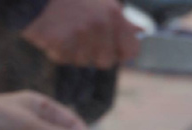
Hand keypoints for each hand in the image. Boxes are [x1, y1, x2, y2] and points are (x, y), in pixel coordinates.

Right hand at [22, 0, 140, 68]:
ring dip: (72, 51)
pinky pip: (61, 57)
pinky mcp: (59, 41)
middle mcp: (100, 26)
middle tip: (79, 34)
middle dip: (93, 53)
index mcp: (113, 15)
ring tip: (63, 30)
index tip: (112, 47)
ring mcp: (79, 34)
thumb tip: (140, 31)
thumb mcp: (101, 2)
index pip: (131, 50)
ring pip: (82, 61)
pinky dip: (55, 49)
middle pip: (106, 61)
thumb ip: (121, 20)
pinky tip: (52, 33)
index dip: (121, 52)